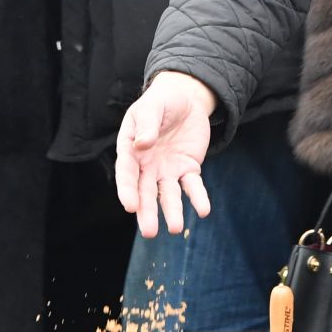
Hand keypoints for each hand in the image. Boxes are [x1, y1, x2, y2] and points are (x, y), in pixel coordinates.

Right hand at [116, 71, 217, 237]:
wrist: (185, 99)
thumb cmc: (161, 102)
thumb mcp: (152, 106)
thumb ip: (147, 124)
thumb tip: (143, 144)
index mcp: (130, 151)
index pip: (127, 174)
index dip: (127, 191)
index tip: (130, 206)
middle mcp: (147, 166)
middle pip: (145, 193)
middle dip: (147, 212)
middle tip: (149, 232)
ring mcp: (167, 170)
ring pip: (168, 195)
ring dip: (172, 211)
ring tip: (176, 229)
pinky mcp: (188, 168)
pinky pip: (192, 186)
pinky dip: (198, 198)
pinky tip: (204, 210)